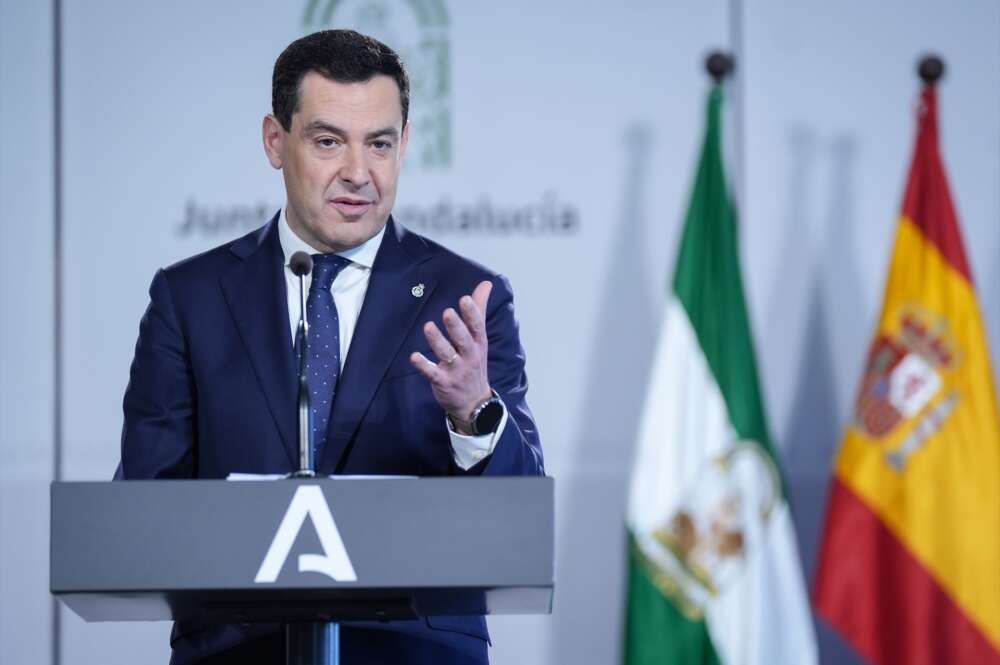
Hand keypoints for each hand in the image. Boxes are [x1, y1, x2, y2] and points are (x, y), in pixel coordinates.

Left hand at [410, 280, 493, 432]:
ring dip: (437, 341)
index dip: (472, 313)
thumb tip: (486, 284)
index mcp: (478, 344)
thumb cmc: (474, 363)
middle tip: (447, 312)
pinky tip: (414, 357)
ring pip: (447, 354)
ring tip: (428, 327)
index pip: (477, 326)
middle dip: (456, 326)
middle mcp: (469, 356)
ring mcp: (456, 370)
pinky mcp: (443, 382)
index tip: (465, 299)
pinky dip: (423, 365)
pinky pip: (432, 373)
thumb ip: (479, 310)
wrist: (474, 402)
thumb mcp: (480, 338)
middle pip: (463, 339)